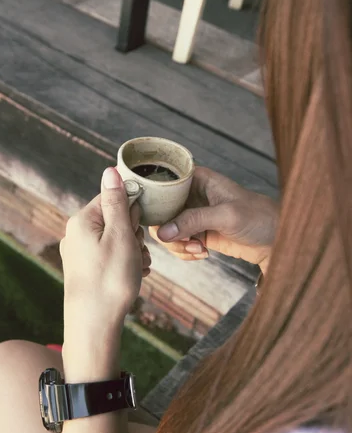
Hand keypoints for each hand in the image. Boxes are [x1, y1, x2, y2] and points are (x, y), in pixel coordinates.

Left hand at [60, 167, 150, 340]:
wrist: (94, 326)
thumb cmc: (110, 280)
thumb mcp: (120, 236)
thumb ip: (117, 202)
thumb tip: (111, 170)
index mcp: (82, 221)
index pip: (113, 198)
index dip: (131, 212)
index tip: (136, 231)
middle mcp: (76, 233)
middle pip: (115, 218)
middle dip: (133, 234)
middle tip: (137, 253)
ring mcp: (79, 252)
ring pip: (116, 238)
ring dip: (133, 250)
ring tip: (136, 268)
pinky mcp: (85, 269)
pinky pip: (110, 255)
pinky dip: (125, 263)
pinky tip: (132, 276)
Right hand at [149, 167, 277, 272]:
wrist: (277, 240)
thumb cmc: (259, 218)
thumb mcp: (226, 216)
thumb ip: (193, 221)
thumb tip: (162, 233)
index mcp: (197, 179)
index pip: (163, 184)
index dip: (155, 201)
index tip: (156, 220)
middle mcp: (192, 195)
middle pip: (160, 212)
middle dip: (168, 232)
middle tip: (186, 242)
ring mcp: (194, 215)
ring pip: (167, 231)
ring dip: (178, 245)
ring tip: (198, 249)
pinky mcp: (198, 233)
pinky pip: (179, 243)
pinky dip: (185, 252)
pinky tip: (202, 253)